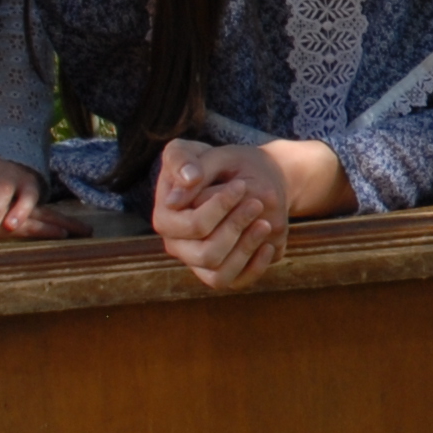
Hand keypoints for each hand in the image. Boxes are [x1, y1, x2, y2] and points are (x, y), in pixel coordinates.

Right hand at [152, 139, 290, 289]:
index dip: (220, 207)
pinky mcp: (218, 271)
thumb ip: (184, 159)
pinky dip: (254, 268)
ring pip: (219, 272)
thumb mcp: (194, 150)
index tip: (242, 186)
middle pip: (206, 253)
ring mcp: (196, 262)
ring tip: (265, 224)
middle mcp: (176, 245)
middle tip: (258, 203)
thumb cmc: (214, 165)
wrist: (241, 178)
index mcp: (165, 218)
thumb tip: (189, 180)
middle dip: (236, 227)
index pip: (193, 225)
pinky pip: (233, 282)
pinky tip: (268, 245)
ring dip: (246, 249)